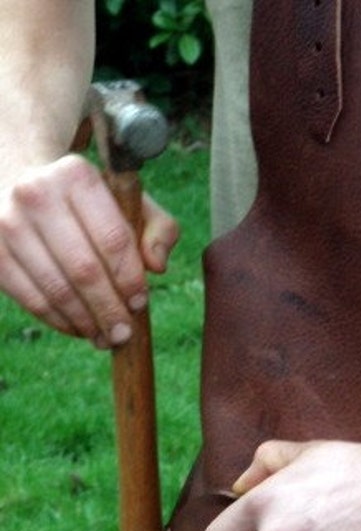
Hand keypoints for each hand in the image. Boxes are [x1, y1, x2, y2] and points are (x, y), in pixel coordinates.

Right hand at [0, 154, 178, 346]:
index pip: (113, 239)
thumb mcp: (131, 202)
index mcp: (77, 177)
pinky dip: (58, 320)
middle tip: (124, 333)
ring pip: (55, 288)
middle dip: (109, 309)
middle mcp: (36, 194)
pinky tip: (79, 328)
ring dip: (85, 321)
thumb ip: (159, 230)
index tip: (140, 303)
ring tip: (106, 337)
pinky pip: (30, 298)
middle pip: (83, 269)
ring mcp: (6, 222)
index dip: (130, 279)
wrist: (20, 180)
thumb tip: (158, 266)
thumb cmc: (89, 202)